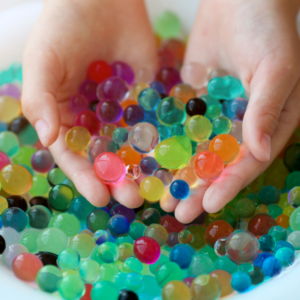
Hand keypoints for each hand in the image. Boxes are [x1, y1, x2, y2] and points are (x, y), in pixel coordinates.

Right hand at [22, 0, 155, 207]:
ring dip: (141, 169)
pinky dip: (160, 144)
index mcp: (64, 117)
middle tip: (133, 199)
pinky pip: (152, 125)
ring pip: (130, 148)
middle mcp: (92, 121)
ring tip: (154, 190)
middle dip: (118, 180)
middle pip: (105, 157)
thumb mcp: (43, 59)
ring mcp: (120, 113)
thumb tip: (45, 138)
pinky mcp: (144, 101)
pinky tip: (171, 161)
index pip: (73, 155)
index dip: (84, 177)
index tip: (99, 197)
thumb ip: (40, 98)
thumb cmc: (64, 25)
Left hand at [161, 0, 299, 222]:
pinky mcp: (192, 102)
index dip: (228, 185)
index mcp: (266, 124)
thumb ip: (267, 109)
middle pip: (217, 164)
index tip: (209, 205)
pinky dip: (165, 145)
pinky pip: (178, 127)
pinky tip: (150, 162)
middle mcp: (239, 125)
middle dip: (198, 190)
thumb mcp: (276, 68)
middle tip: (178, 213)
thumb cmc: (268, 29)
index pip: (247, 163)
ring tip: (160, 197)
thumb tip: (258, 152)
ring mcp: (213, 115)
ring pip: (194, 152)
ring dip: (179, 175)